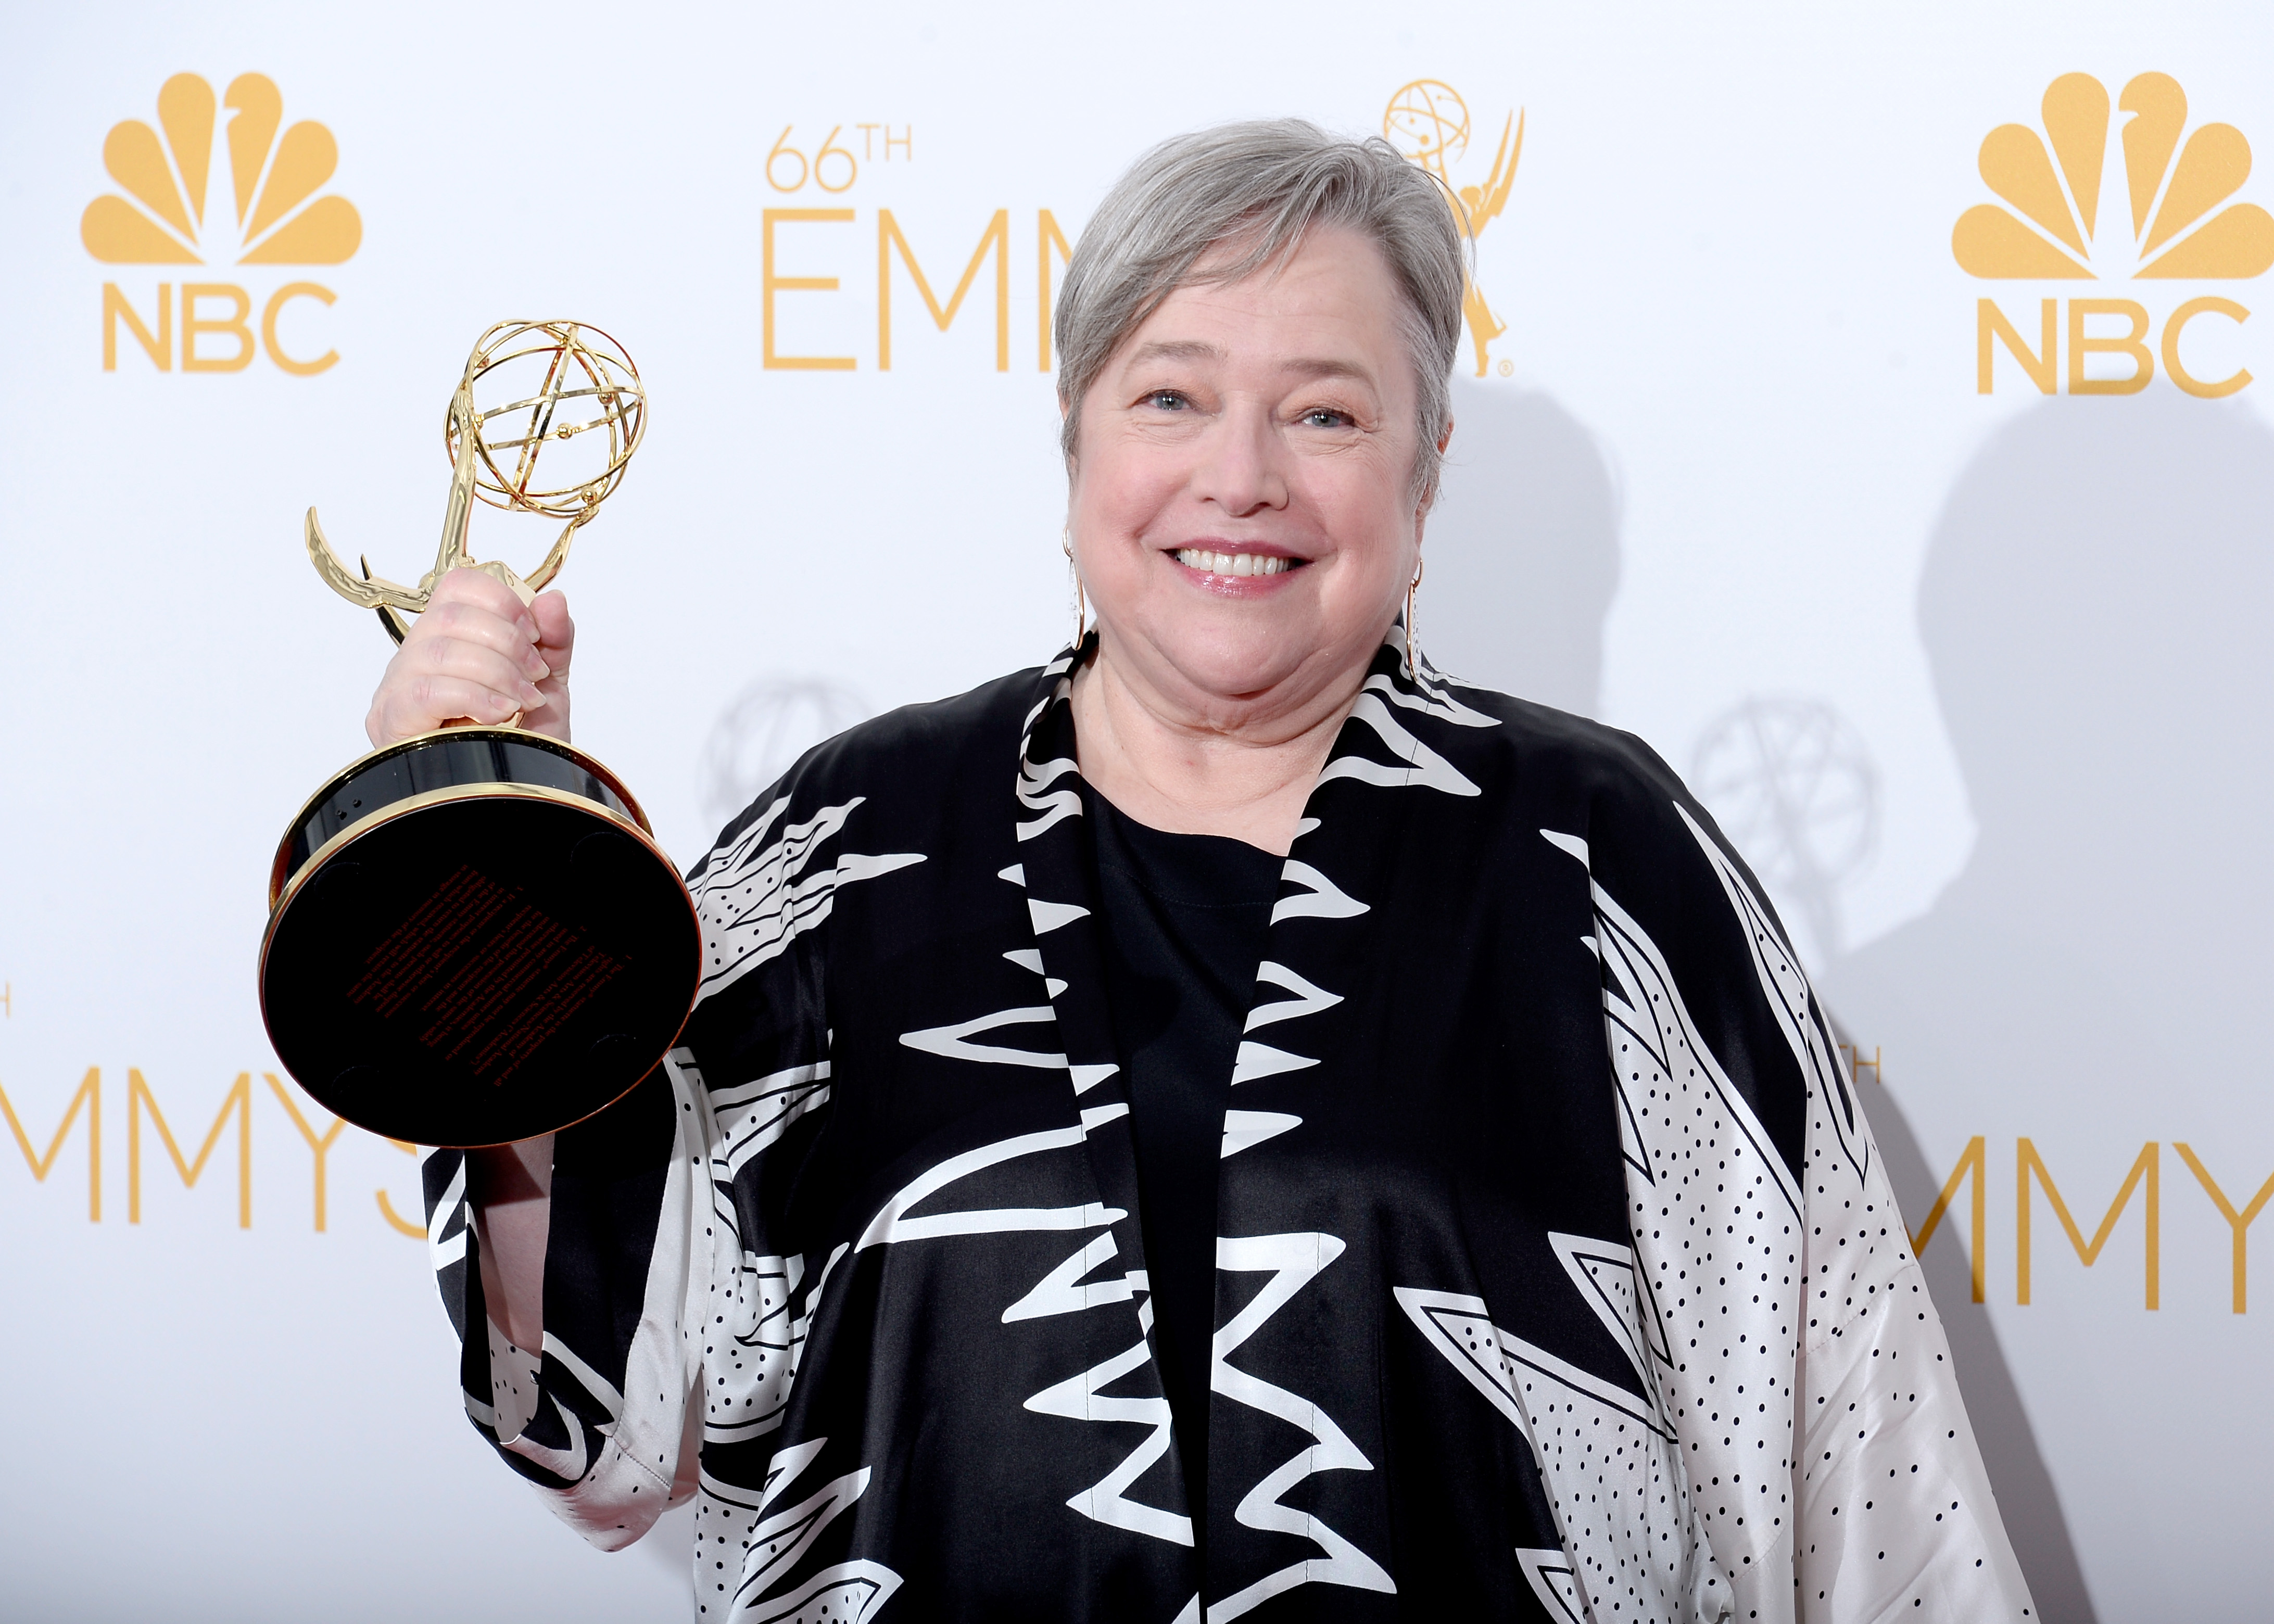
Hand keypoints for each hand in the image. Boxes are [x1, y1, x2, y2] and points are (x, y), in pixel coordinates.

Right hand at [363, 568, 575, 747]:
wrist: (513, 796)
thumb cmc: (523, 743)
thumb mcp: (546, 684)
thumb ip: (553, 639)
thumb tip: (553, 600)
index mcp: (443, 640)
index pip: (457, 588)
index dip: (501, 601)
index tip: (535, 634)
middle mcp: (411, 660)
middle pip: (449, 617)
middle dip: (507, 641)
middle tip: (536, 673)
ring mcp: (395, 692)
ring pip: (440, 652)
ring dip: (498, 672)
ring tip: (524, 700)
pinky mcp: (393, 724)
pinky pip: (429, 692)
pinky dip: (476, 697)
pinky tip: (501, 714)